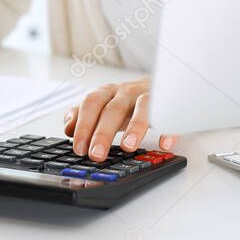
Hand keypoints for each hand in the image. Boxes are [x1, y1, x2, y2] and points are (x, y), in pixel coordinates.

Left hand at [63, 78, 178, 162]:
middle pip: (113, 109)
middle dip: (103, 133)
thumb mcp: (105, 106)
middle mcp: (127, 92)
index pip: (91, 104)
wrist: (165, 85)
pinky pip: (170, 114)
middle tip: (96, 155)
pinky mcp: (170, 103)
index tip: (79, 148)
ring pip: (143, 107)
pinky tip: (164, 144)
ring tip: (128, 146)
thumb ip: (84, 115)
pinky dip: (168, 129)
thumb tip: (68, 127)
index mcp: (108, 92)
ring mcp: (149, 96)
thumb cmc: (130, 101)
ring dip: (135, 127)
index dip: (84, 125)